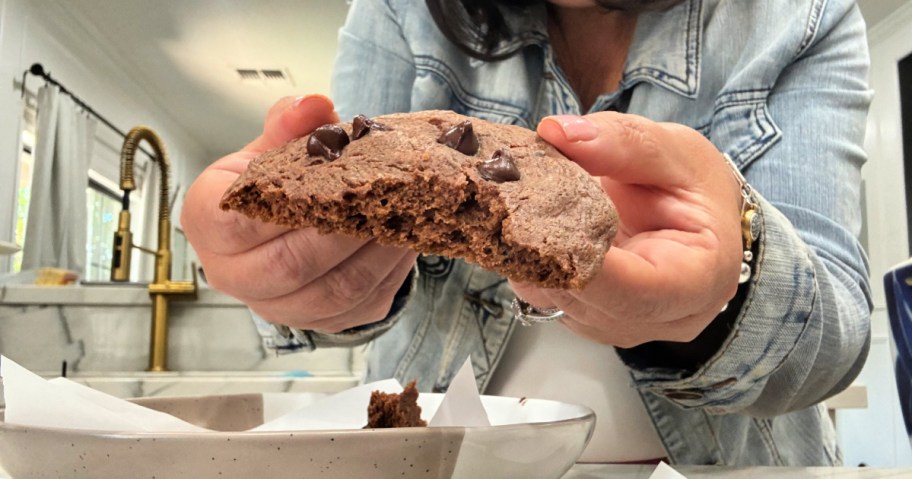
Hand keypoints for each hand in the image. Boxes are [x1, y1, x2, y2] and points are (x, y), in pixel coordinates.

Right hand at [180, 95, 416, 331]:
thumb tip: (315, 105)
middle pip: (289, 264)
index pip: (234, 222)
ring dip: (376, 252)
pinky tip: (407, 238)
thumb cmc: (273, 183)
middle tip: (382, 196)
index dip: (280, 203)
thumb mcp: (272, 147)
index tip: (322, 180)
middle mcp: (234, 275)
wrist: (285, 228)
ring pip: (333, 291)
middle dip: (342, 229)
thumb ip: (288, 124)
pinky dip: (391, 270)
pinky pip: (361, 304)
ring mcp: (279, 307)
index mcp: (208, 225)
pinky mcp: (324, 322)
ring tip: (406, 215)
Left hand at [510, 112, 744, 347]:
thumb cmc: (697, 190)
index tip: (534, 218)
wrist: (697, 217)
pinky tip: (526, 224)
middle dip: (538, 246)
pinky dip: (528, 259)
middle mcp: (658, 320)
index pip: (632, 290)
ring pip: (551, 299)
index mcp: (696, 283)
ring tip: (516, 202)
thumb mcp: (675, 150)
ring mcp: (617, 326)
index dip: (579, 261)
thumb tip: (557, 132)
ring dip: (526, 253)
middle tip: (506, 192)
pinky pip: (544, 294)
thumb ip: (621, 142)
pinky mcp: (585, 319)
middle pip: (580, 297)